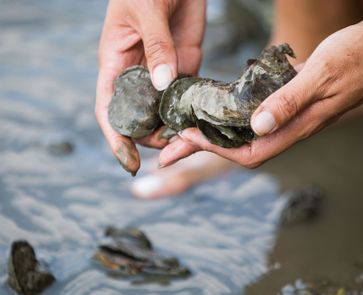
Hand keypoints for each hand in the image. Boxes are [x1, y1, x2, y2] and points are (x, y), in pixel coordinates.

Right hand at [95, 0, 205, 174]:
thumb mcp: (147, 11)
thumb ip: (156, 46)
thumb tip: (162, 83)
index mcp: (116, 62)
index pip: (109, 109)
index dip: (116, 138)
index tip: (128, 161)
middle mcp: (137, 73)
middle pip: (138, 118)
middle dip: (151, 138)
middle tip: (174, 149)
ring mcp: (161, 72)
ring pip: (162, 112)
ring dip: (173, 129)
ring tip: (191, 140)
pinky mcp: (183, 67)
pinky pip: (185, 97)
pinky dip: (191, 112)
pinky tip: (202, 123)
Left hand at [156, 5, 362, 167]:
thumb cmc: (356, 59)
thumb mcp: (321, 76)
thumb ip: (289, 103)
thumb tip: (257, 128)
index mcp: (297, 127)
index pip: (249, 152)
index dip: (215, 148)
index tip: (187, 136)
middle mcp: (290, 126)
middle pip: (239, 147)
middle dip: (204, 147)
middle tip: (169, 145)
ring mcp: (290, 115)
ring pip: (244, 131)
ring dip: (214, 131)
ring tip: (184, 126)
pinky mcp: (290, 100)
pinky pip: (255, 113)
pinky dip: (232, 112)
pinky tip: (217, 105)